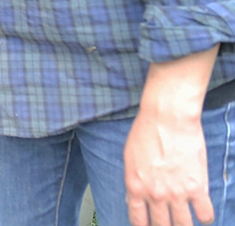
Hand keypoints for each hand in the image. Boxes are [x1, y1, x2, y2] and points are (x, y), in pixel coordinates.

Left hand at [124, 107, 212, 224]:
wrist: (167, 119)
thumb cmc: (146, 132)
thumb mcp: (130, 158)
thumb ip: (134, 181)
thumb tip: (134, 198)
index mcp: (136, 187)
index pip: (138, 219)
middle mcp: (155, 195)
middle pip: (161, 225)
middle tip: (168, 224)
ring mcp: (177, 194)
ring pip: (183, 225)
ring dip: (184, 225)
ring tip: (185, 223)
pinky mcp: (197, 188)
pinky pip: (205, 214)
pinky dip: (205, 217)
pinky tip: (202, 213)